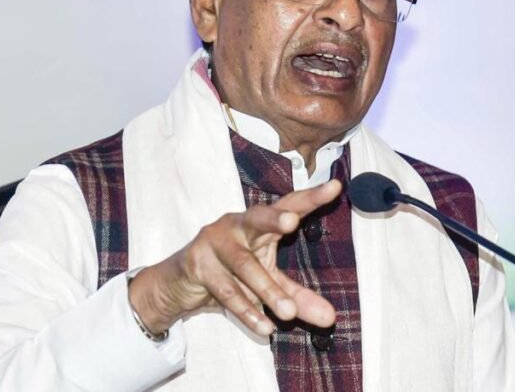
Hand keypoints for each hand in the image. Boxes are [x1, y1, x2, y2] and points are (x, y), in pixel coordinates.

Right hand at [128, 179, 341, 335]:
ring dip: (267, 290)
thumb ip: (298, 298)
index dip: (310, 198)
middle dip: (273, 218)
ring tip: (289, 313)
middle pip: (257, 218)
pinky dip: (246, 309)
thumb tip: (330, 319)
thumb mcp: (268, 285)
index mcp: (258, 223)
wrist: (179, 285)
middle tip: (291, 221)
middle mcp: (236, 225)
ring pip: (243, 265)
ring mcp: (214, 242)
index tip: (335, 187)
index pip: (288, 205)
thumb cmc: (230, 275)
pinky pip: (225, 289)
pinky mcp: (197, 264)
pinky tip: (264, 326)